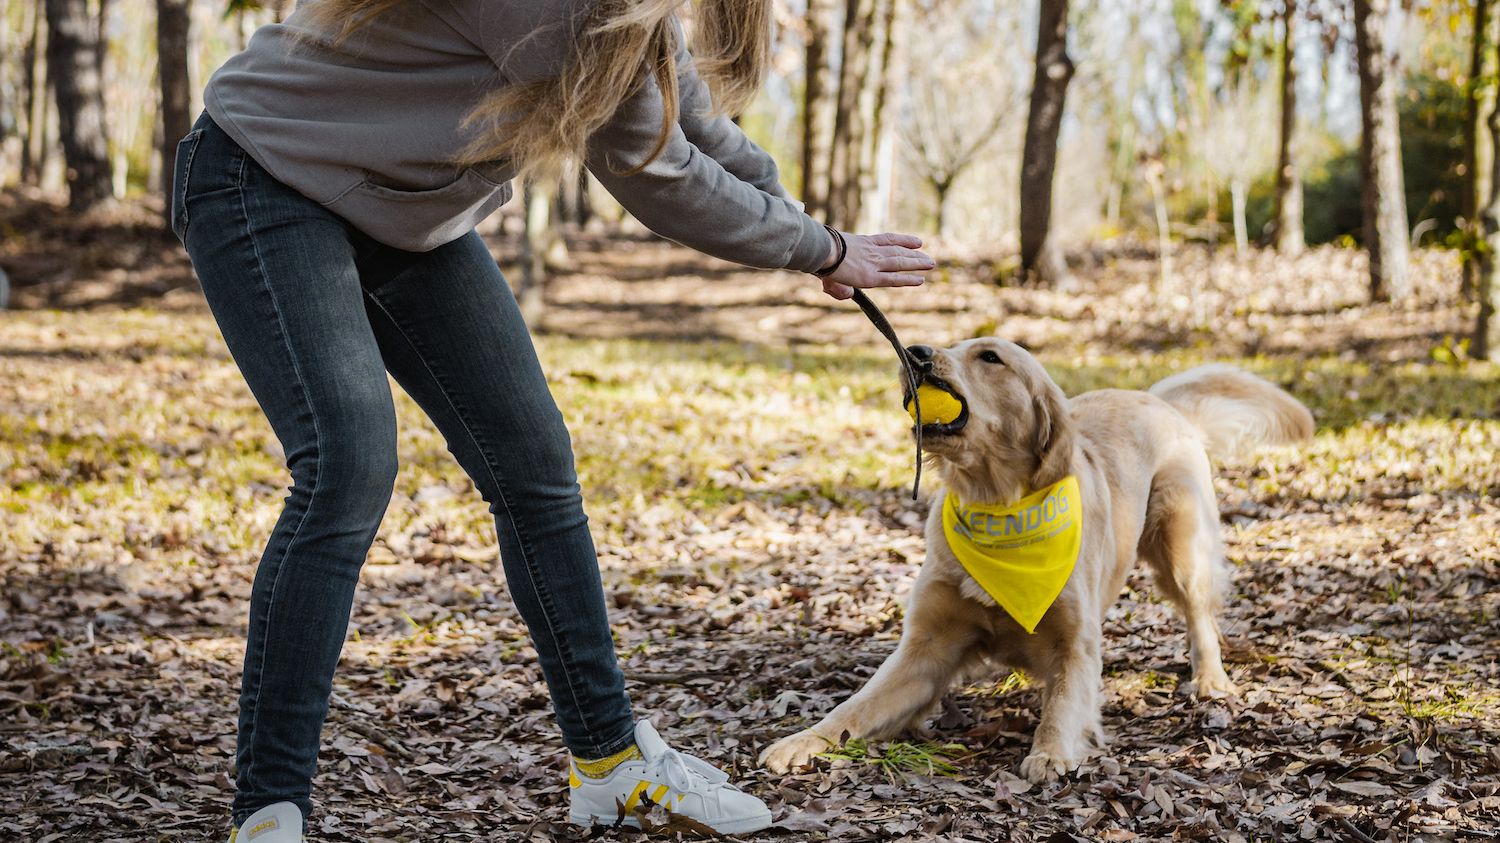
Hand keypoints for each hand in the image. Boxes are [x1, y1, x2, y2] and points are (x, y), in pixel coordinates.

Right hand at [817, 231, 934, 300]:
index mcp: (863, 241)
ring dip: (917, 263)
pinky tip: (920, 279)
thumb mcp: (832, 252)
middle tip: (928, 257)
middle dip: (915, 254)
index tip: (917, 242)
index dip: (904, 240)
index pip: (888, 239)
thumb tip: (847, 290)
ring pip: (900, 262)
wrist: (822, 250)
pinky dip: (908, 279)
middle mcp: (872, 251)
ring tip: (931, 264)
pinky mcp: (871, 278)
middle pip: (898, 251)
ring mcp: (873, 264)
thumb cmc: (821, 249)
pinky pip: (894, 279)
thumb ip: (840, 265)